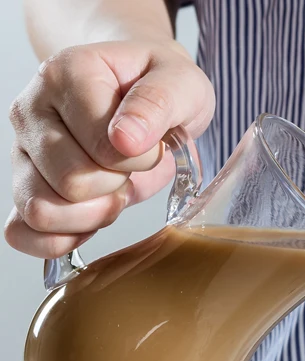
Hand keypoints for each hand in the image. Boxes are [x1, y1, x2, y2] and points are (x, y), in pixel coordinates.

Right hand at [5, 40, 214, 257]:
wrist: (139, 87)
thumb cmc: (157, 84)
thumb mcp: (180, 82)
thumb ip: (157, 103)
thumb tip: (125, 139)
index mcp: (68, 75)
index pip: (105, 148)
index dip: (141, 160)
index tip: (150, 144)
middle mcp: (33, 110)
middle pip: (70, 182)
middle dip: (115, 188)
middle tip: (129, 170)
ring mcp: (23, 150)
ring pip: (42, 211)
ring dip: (91, 217)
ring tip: (110, 191)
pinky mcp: (24, 185)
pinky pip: (22, 232)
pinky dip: (59, 240)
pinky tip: (89, 224)